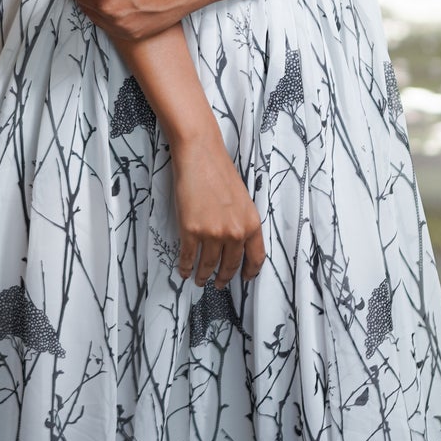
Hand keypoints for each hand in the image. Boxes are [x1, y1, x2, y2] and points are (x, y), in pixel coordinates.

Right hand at [171, 129, 265, 287]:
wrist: (200, 156)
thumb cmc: (220, 172)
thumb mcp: (243, 200)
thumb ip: (242, 223)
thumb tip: (236, 243)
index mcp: (251, 223)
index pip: (256, 257)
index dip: (250, 272)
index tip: (246, 279)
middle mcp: (235, 232)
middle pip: (231, 265)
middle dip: (224, 278)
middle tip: (219, 284)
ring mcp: (213, 233)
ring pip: (208, 265)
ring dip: (203, 276)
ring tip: (200, 280)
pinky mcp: (191, 230)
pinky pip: (188, 257)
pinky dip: (186, 267)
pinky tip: (184, 270)